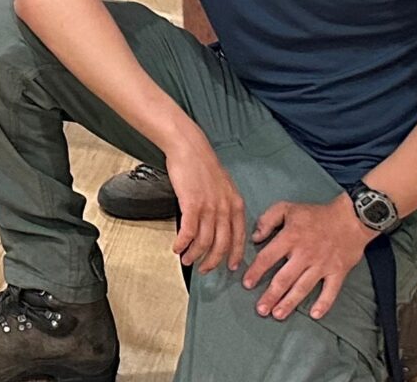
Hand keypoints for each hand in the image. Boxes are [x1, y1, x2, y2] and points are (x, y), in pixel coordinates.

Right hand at [161, 139, 247, 272]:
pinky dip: (182, 244)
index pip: (239, 238)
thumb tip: (222, 221)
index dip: (235, 255)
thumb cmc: (203, 164)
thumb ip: (227, 204)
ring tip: (186, 259)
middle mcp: (225, 209)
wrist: (189, 148)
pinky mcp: (192, 205)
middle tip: (205, 269)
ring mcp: (209, 208)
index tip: (231, 267)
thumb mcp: (224, 186)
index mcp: (236, 205)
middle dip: (213, 261)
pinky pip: (189, 232)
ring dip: (195, 254)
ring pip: (204, 241)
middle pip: (222, 245)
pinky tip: (177, 248)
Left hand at [243, 194, 371, 321]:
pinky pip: (330, 291)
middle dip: (271, 295)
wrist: (351, 218)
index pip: (267, 258)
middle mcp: (304, 255)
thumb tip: (255, 238)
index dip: (256, 272)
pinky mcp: (338, 272)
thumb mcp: (287, 208)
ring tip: (278, 315)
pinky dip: (323, 303)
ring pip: (303, 288)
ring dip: (290, 302)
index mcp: (290, 238)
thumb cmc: (316, 214)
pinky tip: (314, 315)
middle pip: (284, 279)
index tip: (246, 284)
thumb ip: (268, 220)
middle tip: (261, 310)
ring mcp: (322, 265)